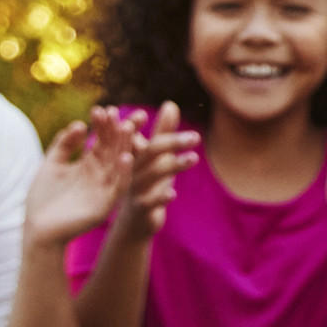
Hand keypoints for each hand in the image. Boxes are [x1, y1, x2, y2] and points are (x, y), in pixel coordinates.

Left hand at [24, 107, 138, 250]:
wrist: (37, 231)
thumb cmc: (42, 200)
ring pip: (119, 164)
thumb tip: (80, 124)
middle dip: (117, 130)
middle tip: (119, 112)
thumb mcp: (51, 165)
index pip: (101, 140)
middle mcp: (101, 175)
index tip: (103, 109)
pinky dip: (123, 172)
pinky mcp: (106, 205)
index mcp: (90, 165)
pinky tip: (124, 157)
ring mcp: (105, 190)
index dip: (102, 125)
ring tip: (127, 127)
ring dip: (124, 146)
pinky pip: (118, 187)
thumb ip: (63, 145)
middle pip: (112, 148)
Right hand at [112, 103, 196, 239]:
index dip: (143, 123)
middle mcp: (130, 170)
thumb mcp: (155, 158)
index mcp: (132, 154)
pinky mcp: (140, 209)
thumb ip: (163, 132)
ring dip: (173, 166)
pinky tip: (173, 193)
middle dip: (171, 142)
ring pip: (151, 175)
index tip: (165, 107)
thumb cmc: (145, 184)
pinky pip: (149, 202)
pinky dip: (161, 198)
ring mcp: (134, 190)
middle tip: (196, 136)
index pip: (136, 134)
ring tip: (194, 158)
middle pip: (149, 153)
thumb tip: (170, 104)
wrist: (133, 222)